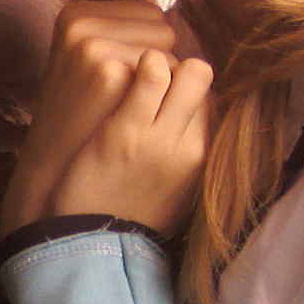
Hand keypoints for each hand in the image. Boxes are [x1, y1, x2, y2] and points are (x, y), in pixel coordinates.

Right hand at [0, 1, 180, 236]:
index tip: (115, 74)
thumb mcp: (83, 61)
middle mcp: (82, 23)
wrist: (55, 170)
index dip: (146, 48)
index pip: (150, 14)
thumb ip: (118, 31)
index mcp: (75, 14)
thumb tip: (176, 15)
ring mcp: (95, 45)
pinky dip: (161, 98)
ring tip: (123, 105)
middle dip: (156, 59)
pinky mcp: (110, 72)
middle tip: (120, 93)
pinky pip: (168, 76)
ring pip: (168, 52)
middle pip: (163, 28)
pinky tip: (129, 117)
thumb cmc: (80, 114)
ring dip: (162, 80)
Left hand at [51, 48, 211, 237]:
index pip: (211, 96)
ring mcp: (158, 136)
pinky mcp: (126, 129)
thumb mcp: (180, 185)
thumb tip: (197, 104)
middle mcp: (189, 146)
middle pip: (199, 76)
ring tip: (133, 71)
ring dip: (155, 61)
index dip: (186, 86)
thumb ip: (192, 146)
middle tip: (150, 75)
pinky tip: (118, 70)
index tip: (164, 88)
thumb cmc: (132, 207)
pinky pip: (148, 74)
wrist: (92, 242)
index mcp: (204, 158)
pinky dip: (136, 63)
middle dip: (175, 67)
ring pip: (177, 67)